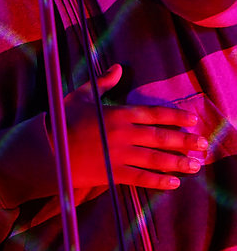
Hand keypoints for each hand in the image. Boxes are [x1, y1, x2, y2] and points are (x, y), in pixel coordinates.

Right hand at [64, 65, 208, 189]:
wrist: (47, 148)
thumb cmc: (63, 119)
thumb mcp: (82, 95)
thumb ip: (103, 83)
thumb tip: (117, 68)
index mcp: (117, 114)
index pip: (153, 114)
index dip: (175, 117)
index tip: (192, 120)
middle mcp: (123, 135)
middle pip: (160, 138)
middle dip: (184, 141)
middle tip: (203, 144)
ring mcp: (119, 155)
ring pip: (156, 159)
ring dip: (178, 162)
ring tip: (195, 165)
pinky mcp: (113, 174)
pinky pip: (141, 178)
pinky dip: (159, 181)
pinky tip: (174, 183)